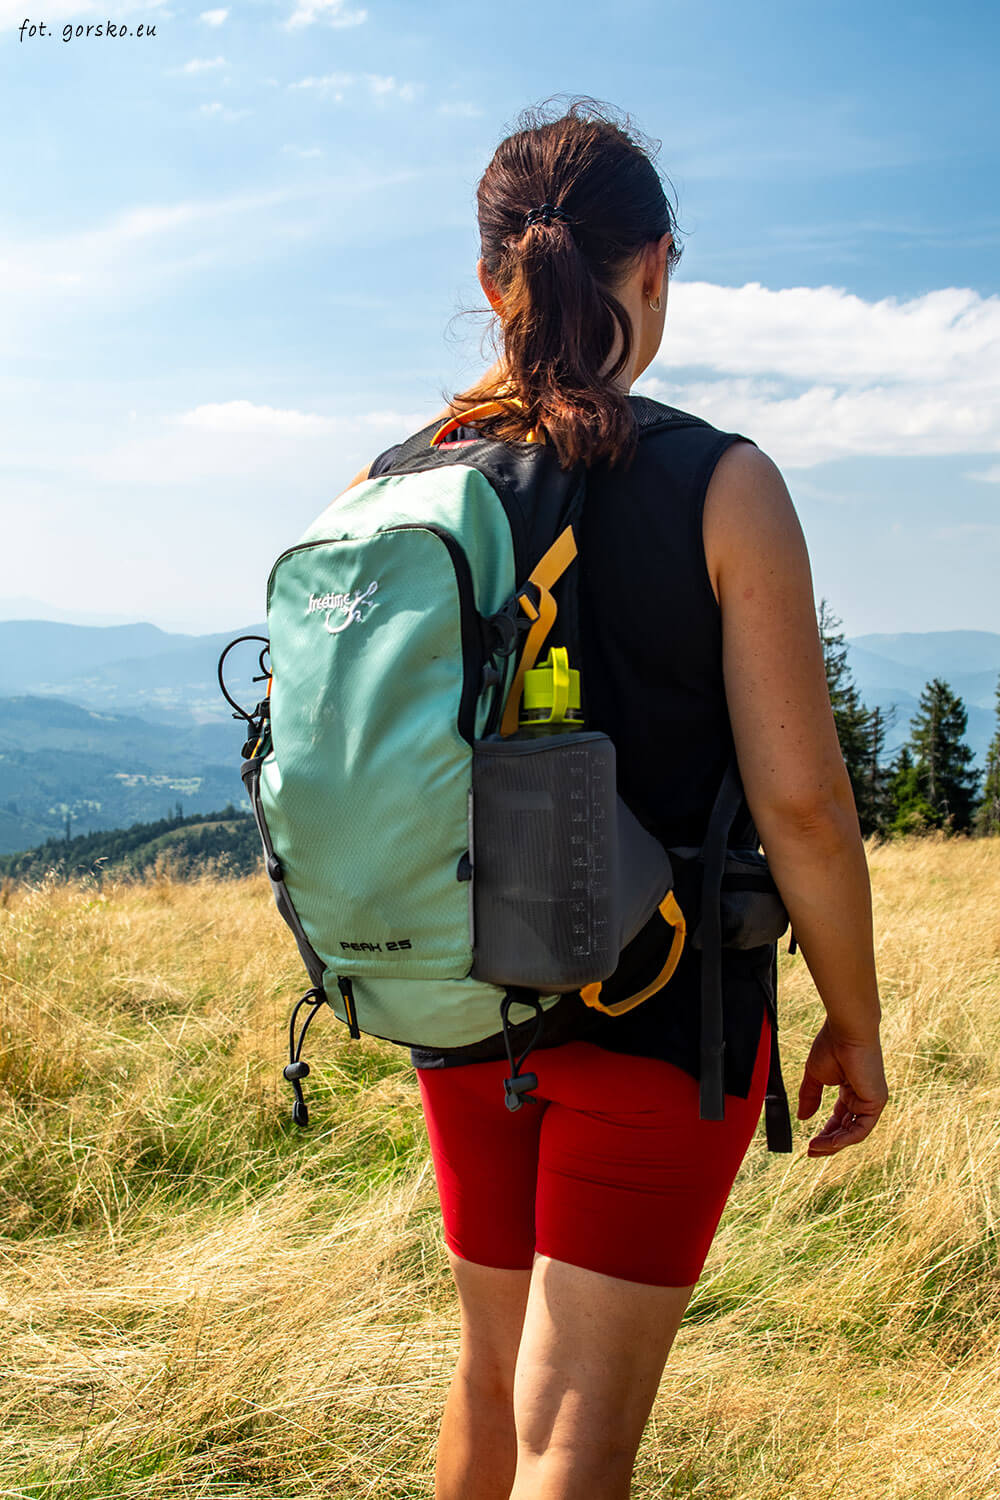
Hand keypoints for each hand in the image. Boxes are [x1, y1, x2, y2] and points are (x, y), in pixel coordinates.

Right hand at [797, 1021, 887, 1156]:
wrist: (846, 1031)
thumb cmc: (831, 1045)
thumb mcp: (815, 1076)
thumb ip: (810, 1097)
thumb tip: (803, 1118)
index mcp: (850, 1090)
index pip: (839, 1119)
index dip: (825, 1133)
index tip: (809, 1144)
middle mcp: (863, 1097)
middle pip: (847, 1129)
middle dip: (828, 1143)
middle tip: (811, 1152)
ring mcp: (871, 1100)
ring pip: (854, 1133)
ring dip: (834, 1144)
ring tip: (815, 1148)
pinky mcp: (876, 1101)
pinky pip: (861, 1129)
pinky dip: (845, 1138)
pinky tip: (828, 1142)